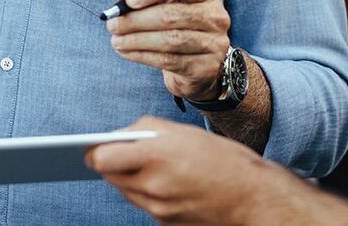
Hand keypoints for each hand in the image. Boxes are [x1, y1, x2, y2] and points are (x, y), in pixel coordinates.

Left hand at [89, 117, 290, 224]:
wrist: (254, 200)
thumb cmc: (224, 160)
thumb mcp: (185, 132)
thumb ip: (147, 130)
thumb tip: (120, 135)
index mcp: (157, 155)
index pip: (101, 157)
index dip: (94, 150)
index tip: (94, 146)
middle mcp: (153, 186)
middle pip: (110, 176)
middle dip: (112, 163)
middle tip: (118, 153)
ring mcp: (158, 210)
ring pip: (126, 191)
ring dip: (129, 178)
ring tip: (141, 166)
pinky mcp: (166, 224)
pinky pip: (145, 206)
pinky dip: (149, 194)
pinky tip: (164, 184)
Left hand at [107, 0, 230, 99]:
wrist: (197, 61)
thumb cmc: (176, 24)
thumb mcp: (161, 1)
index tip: (129, 0)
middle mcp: (216, 15)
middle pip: (172, 14)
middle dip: (136, 20)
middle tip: (112, 24)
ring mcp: (215, 42)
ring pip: (170, 40)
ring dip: (137, 40)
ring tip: (116, 40)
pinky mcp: (206, 67)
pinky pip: (170, 60)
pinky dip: (143, 55)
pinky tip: (127, 52)